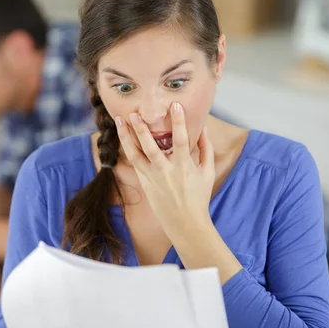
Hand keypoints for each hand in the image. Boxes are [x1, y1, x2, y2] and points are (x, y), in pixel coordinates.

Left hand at [115, 102, 215, 234]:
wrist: (185, 223)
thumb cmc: (199, 196)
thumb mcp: (208, 172)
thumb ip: (205, 149)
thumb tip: (204, 128)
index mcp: (183, 167)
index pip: (181, 140)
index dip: (178, 122)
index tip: (175, 105)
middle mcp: (165, 171)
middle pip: (151, 147)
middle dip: (142, 129)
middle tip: (135, 113)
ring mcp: (152, 177)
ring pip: (135, 154)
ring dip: (126, 136)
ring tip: (120, 120)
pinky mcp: (144, 182)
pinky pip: (134, 161)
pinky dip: (128, 147)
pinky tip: (124, 135)